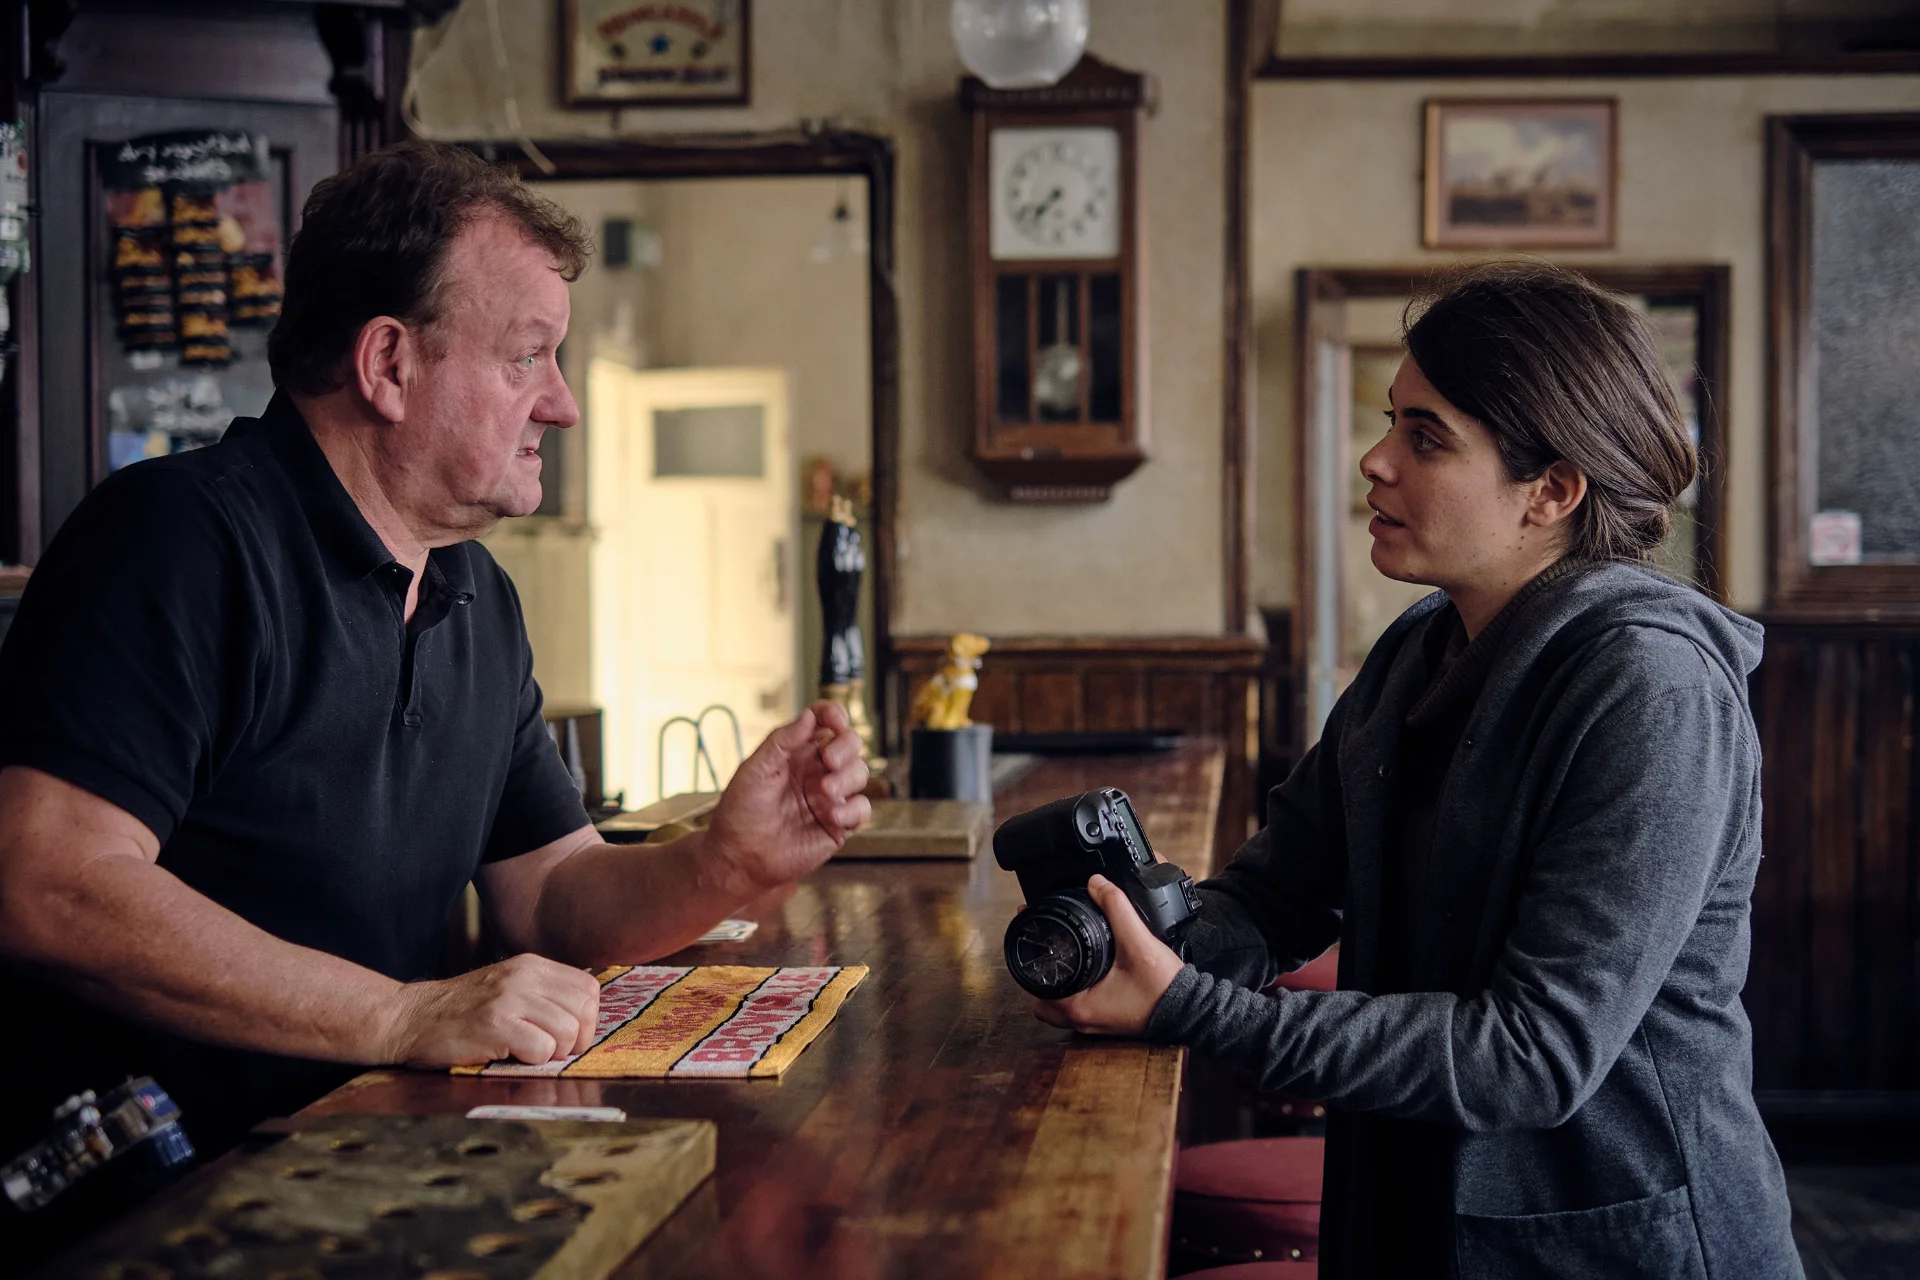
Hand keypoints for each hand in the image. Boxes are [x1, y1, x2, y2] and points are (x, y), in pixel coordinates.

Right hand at [376, 953, 600, 1067]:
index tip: (568, 1036)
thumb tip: (585, 1019)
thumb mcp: (508, 987)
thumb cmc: (462, 1011)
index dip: (587, 1019)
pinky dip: (533, 1061)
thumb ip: (543, 994)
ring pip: (568, 1031)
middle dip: (576, 1040)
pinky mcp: (495, 1024)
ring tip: (528, 1052)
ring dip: (553, 1052)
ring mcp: (509, 998)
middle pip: (584, 1011)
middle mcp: (525, 976)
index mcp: (532, 966)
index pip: (588, 989)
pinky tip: (511, 1056)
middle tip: (551, 1050)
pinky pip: (542, 1049)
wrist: (411, 1018)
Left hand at [704, 701, 870, 892]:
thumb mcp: (755, 769)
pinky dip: (853, 809)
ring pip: (860, 773)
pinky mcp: (839, 824)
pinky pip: (862, 809)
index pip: (824, 722)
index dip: (834, 714)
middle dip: (846, 747)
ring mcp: (830, 797)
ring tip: (825, 793)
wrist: (740, 857)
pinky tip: (832, 816)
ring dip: (847, 778)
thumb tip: (808, 716)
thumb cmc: (741, 812)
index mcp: (797, 752)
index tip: (836, 720)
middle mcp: (817, 771)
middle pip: (850, 744)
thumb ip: (782, 741)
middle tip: (829, 761)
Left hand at [1035, 875, 1185, 1036]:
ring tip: (1063, 958)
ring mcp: (1095, 1025)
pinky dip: (1076, 992)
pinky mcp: (1109, 1022)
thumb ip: (1117, 908)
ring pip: (1060, 1007)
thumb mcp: (1138, 942)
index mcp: (1080, 1007)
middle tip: (1045, 948)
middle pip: (1042, 1001)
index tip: (1032, 935)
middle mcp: (1082, 1021)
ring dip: (1058, 986)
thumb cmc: (1164, 988)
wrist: (1192, 1011)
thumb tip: (1097, 884)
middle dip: (1040, 975)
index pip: (1036, 984)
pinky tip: (1087, 972)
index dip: (1029, 959)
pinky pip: (1080, 1008)